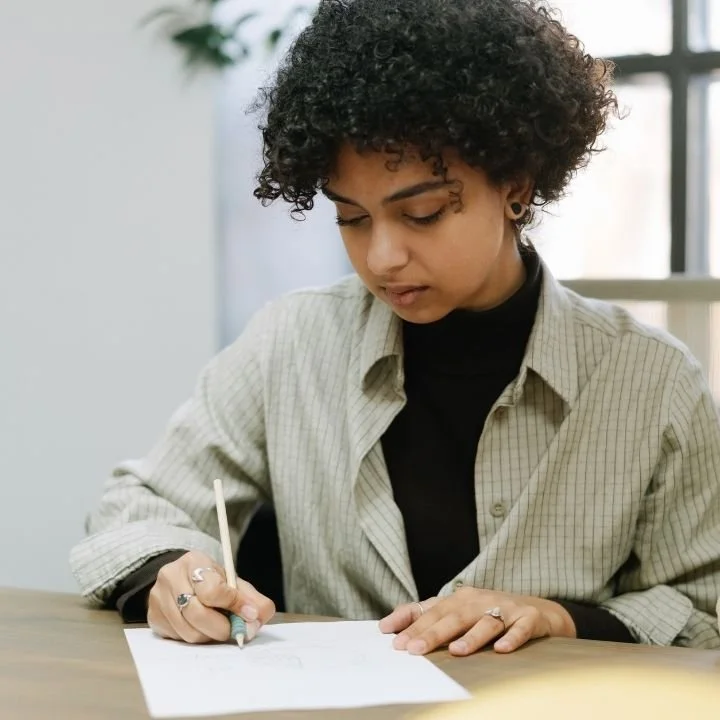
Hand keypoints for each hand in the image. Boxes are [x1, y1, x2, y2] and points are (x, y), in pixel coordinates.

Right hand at [147, 551, 275, 643]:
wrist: (183, 579)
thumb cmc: (212, 581)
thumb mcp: (233, 581)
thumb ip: (251, 597)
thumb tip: (259, 616)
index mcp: (194, 561)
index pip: (213, 589)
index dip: (234, 605)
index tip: (249, 614)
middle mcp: (171, 576)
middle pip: (198, 614)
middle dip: (223, 627)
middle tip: (236, 630)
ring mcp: (158, 597)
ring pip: (188, 631)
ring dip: (210, 636)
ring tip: (220, 628)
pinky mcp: (153, 618)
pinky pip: (178, 639)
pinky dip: (196, 638)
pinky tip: (203, 628)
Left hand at [379, 587, 575, 655]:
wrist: (541, 611)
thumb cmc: (492, 613)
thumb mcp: (460, 612)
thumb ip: (428, 617)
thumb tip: (390, 627)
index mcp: (460, 599)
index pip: (431, 611)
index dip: (411, 623)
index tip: (391, 637)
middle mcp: (480, 601)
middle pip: (453, 617)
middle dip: (432, 633)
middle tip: (413, 649)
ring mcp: (505, 608)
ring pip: (485, 622)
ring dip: (471, 637)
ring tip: (455, 651)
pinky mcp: (529, 618)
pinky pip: (520, 629)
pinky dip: (512, 638)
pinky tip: (503, 650)